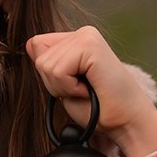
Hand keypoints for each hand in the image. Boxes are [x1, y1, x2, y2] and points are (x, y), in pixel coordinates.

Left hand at [26, 27, 156, 156]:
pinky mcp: (91, 46)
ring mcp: (87, 37)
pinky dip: (69, 88)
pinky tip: (88, 89)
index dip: (49, 74)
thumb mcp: (63, 86)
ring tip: (86, 90)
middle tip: (82, 90)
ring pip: (45, 64)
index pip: (36, 46)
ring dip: (63, 87)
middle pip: (38, 55)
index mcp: (77, 40)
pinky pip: (57, 70)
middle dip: (54, 82)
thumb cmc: (98, 109)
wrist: (125, 122)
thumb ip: (50, 65)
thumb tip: (31, 43)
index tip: (73, 85)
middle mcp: (83, 33)